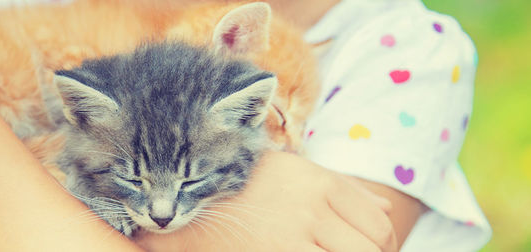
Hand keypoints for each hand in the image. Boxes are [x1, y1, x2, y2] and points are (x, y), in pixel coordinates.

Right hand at [136, 151, 396, 250]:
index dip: (385, 244)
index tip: (374, 250)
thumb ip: (342, 189)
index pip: (378, 222)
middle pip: (371, 248)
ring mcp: (289, 239)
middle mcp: (309, 209)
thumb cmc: (244, 188)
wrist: (187, 206)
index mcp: (318, 183)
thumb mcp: (293, 174)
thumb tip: (387, 209)